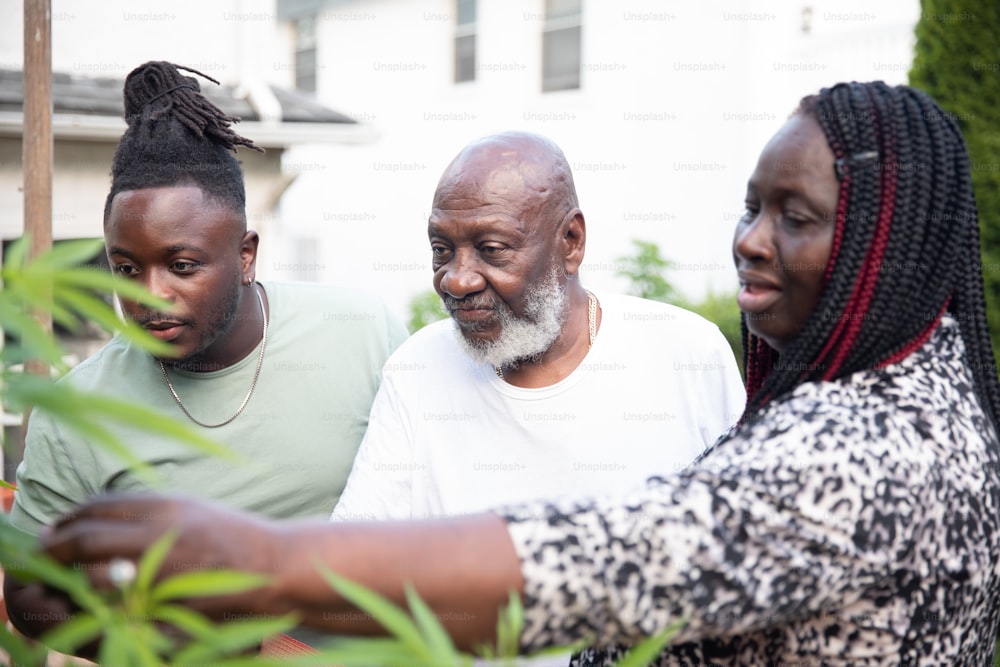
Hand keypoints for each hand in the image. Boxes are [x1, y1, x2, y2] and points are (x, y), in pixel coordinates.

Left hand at [41, 493, 279, 619]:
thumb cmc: (231, 535)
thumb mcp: (190, 507)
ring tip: (63, 577)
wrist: (271, 566)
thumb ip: (146, 509)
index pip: (99, 506)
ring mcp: (162, 572)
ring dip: (71, 577)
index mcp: (167, 506)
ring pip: (94, 575)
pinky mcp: (166, 603)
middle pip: (87, 538)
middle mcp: (160, 535)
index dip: (70, 517)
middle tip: (44, 550)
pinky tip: (93, 600)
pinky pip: (116, 604)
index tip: (58, 526)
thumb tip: (96, 516)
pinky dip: (97, 602)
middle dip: (55, 546)